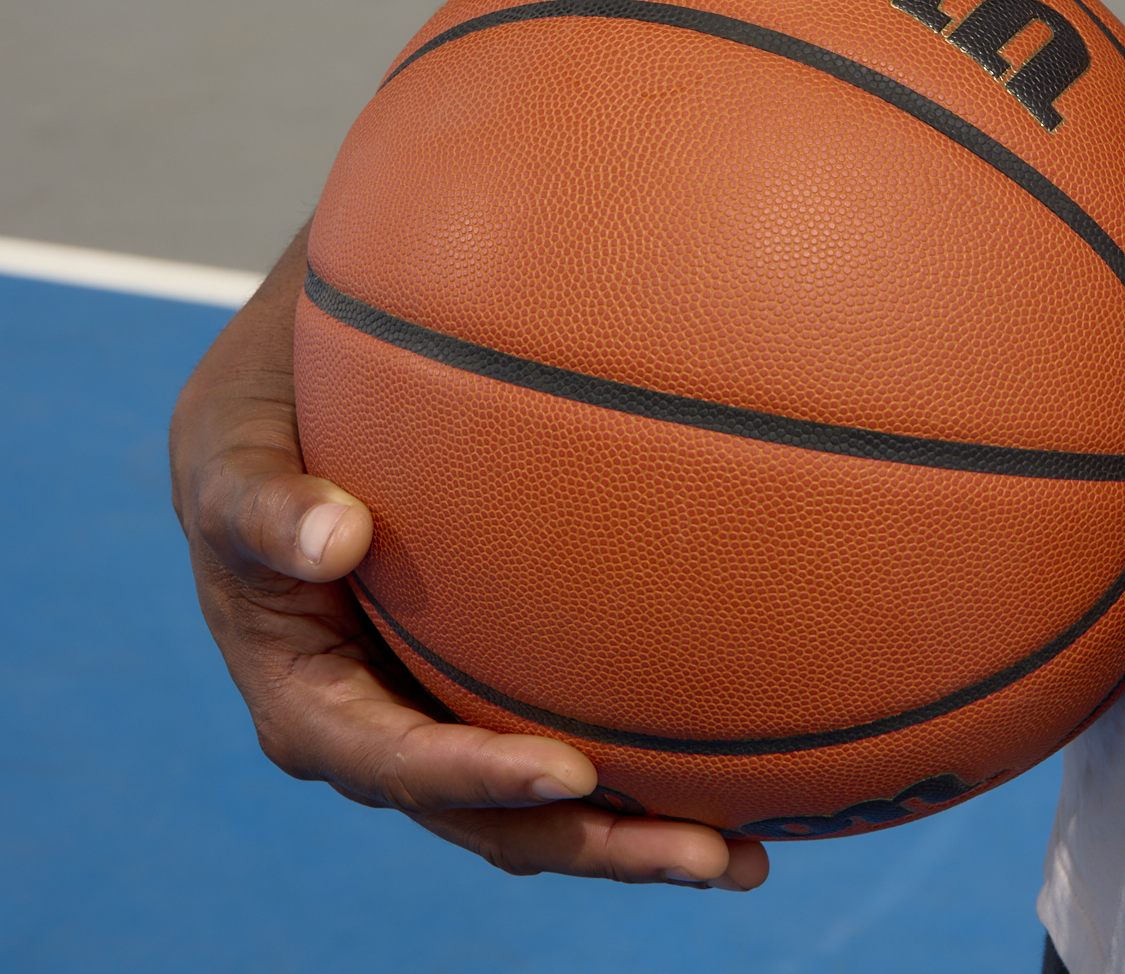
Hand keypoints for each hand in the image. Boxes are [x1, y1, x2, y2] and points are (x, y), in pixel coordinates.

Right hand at [170, 227, 768, 889]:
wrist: (281, 416)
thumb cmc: (254, 435)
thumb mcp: (229, 460)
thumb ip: (264, 506)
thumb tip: (332, 538)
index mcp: (309, 704)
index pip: (398, 765)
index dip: (480, 779)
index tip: (571, 771)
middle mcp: (381, 734)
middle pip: (491, 820)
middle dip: (597, 844)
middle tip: (710, 856)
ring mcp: (437, 719)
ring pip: (541, 804)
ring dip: (636, 835)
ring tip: (748, 851)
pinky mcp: (484, 686)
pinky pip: (566, 732)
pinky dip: (640, 761)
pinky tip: (739, 756)